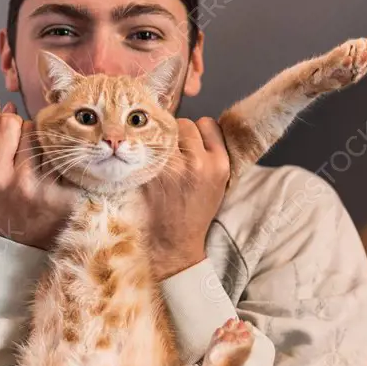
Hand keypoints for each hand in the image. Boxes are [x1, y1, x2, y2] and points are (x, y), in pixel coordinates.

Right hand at [0, 102, 76, 249]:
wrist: (19, 247)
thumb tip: (10, 108)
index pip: (10, 125)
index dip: (13, 122)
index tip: (14, 128)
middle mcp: (23, 181)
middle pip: (34, 132)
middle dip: (32, 134)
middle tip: (31, 147)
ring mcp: (49, 190)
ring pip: (54, 145)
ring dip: (51, 146)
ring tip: (45, 160)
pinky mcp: (70, 198)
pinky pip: (71, 165)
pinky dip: (68, 163)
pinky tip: (63, 169)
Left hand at [141, 117, 229, 280]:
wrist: (175, 241)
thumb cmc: (196, 212)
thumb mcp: (218, 183)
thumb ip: (212, 155)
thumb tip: (198, 128)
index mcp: (220, 164)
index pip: (208, 124)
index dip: (198, 131)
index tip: (192, 141)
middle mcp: (199, 162)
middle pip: (185, 124)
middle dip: (178, 134)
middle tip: (173, 150)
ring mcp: (175, 168)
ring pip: (165, 132)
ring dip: (161, 140)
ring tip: (161, 156)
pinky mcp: (153, 174)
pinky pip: (148, 147)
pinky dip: (146, 151)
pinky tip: (147, 161)